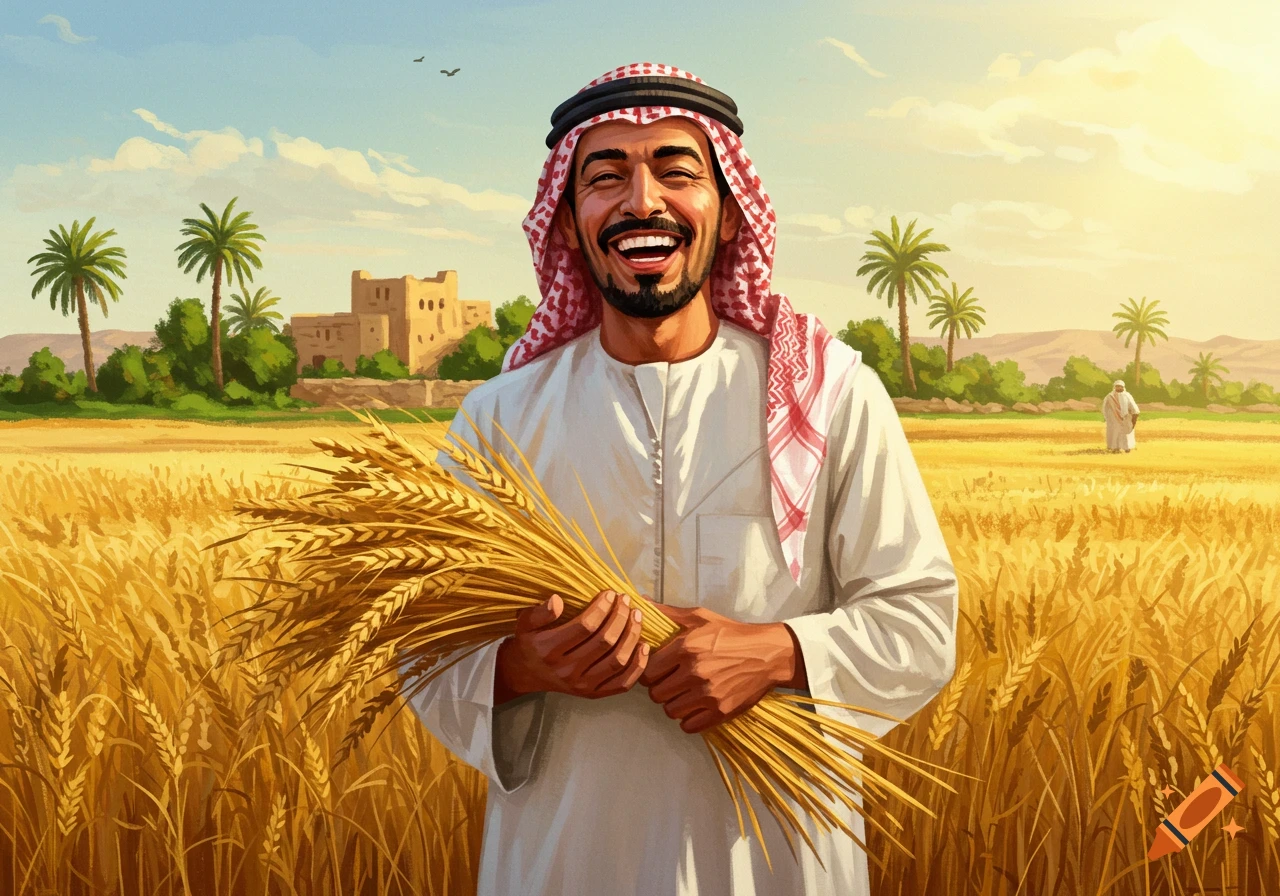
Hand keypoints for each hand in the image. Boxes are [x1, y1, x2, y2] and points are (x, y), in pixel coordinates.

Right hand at [494, 590, 648, 704]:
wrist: (526, 673)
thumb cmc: (530, 642)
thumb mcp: (525, 623)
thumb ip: (539, 612)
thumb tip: (557, 601)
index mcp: (549, 650)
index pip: (585, 626)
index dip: (602, 608)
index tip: (610, 593)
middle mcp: (566, 671)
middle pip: (604, 642)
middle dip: (620, 617)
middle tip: (626, 600)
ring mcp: (582, 685)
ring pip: (617, 661)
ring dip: (632, 636)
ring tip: (637, 616)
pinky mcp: (593, 694)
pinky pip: (622, 683)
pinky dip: (638, 666)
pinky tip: (644, 645)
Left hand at [640, 605, 804, 733]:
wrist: (768, 653)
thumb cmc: (730, 633)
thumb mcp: (699, 617)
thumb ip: (667, 613)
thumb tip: (640, 601)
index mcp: (685, 648)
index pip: (647, 672)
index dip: (651, 672)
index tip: (661, 670)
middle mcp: (694, 672)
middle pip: (656, 694)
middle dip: (661, 689)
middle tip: (673, 682)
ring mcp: (708, 695)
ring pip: (670, 711)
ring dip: (675, 704)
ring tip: (685, 694)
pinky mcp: (720, 712)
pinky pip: (688, 726)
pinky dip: (689, 719)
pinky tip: (697, 706)